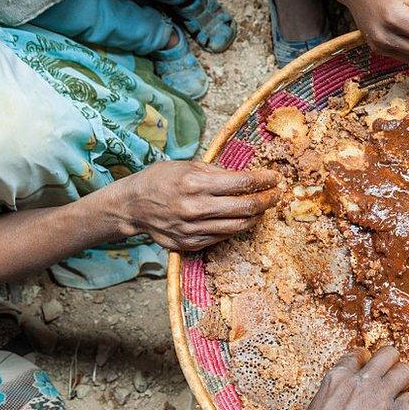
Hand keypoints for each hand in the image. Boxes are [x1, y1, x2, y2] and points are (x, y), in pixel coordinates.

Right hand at [108, 161, 279, 251]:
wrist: (132, 206)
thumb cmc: (160, 180)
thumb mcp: (187, 166)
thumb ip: (217, 172)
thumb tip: (247, 176)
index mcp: (195, 184)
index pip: (242, 182)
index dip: (264, 180)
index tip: (275, 178)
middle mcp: (195, 208)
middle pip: (245, 206)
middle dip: (267, 199)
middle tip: (276, 194)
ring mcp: (193, 229)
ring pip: (238, 226)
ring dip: (256, 216)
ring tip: (262, 208)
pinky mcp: (190, 243)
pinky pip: (223, 237)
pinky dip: (236, 227)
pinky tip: (242, 218)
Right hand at [274, 347, 408, 409]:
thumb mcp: (317, 407)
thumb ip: (335, 395)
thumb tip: (345, 399)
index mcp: (338, 377)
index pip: (358, 354)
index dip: (365, 361)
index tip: (367, 368)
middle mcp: (362, 381)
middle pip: (388, 354)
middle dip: (391, 362)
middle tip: (389, 374)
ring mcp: (380, 397)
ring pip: (405, 371)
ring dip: (403, 380)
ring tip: (398, 391)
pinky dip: (406, 407)